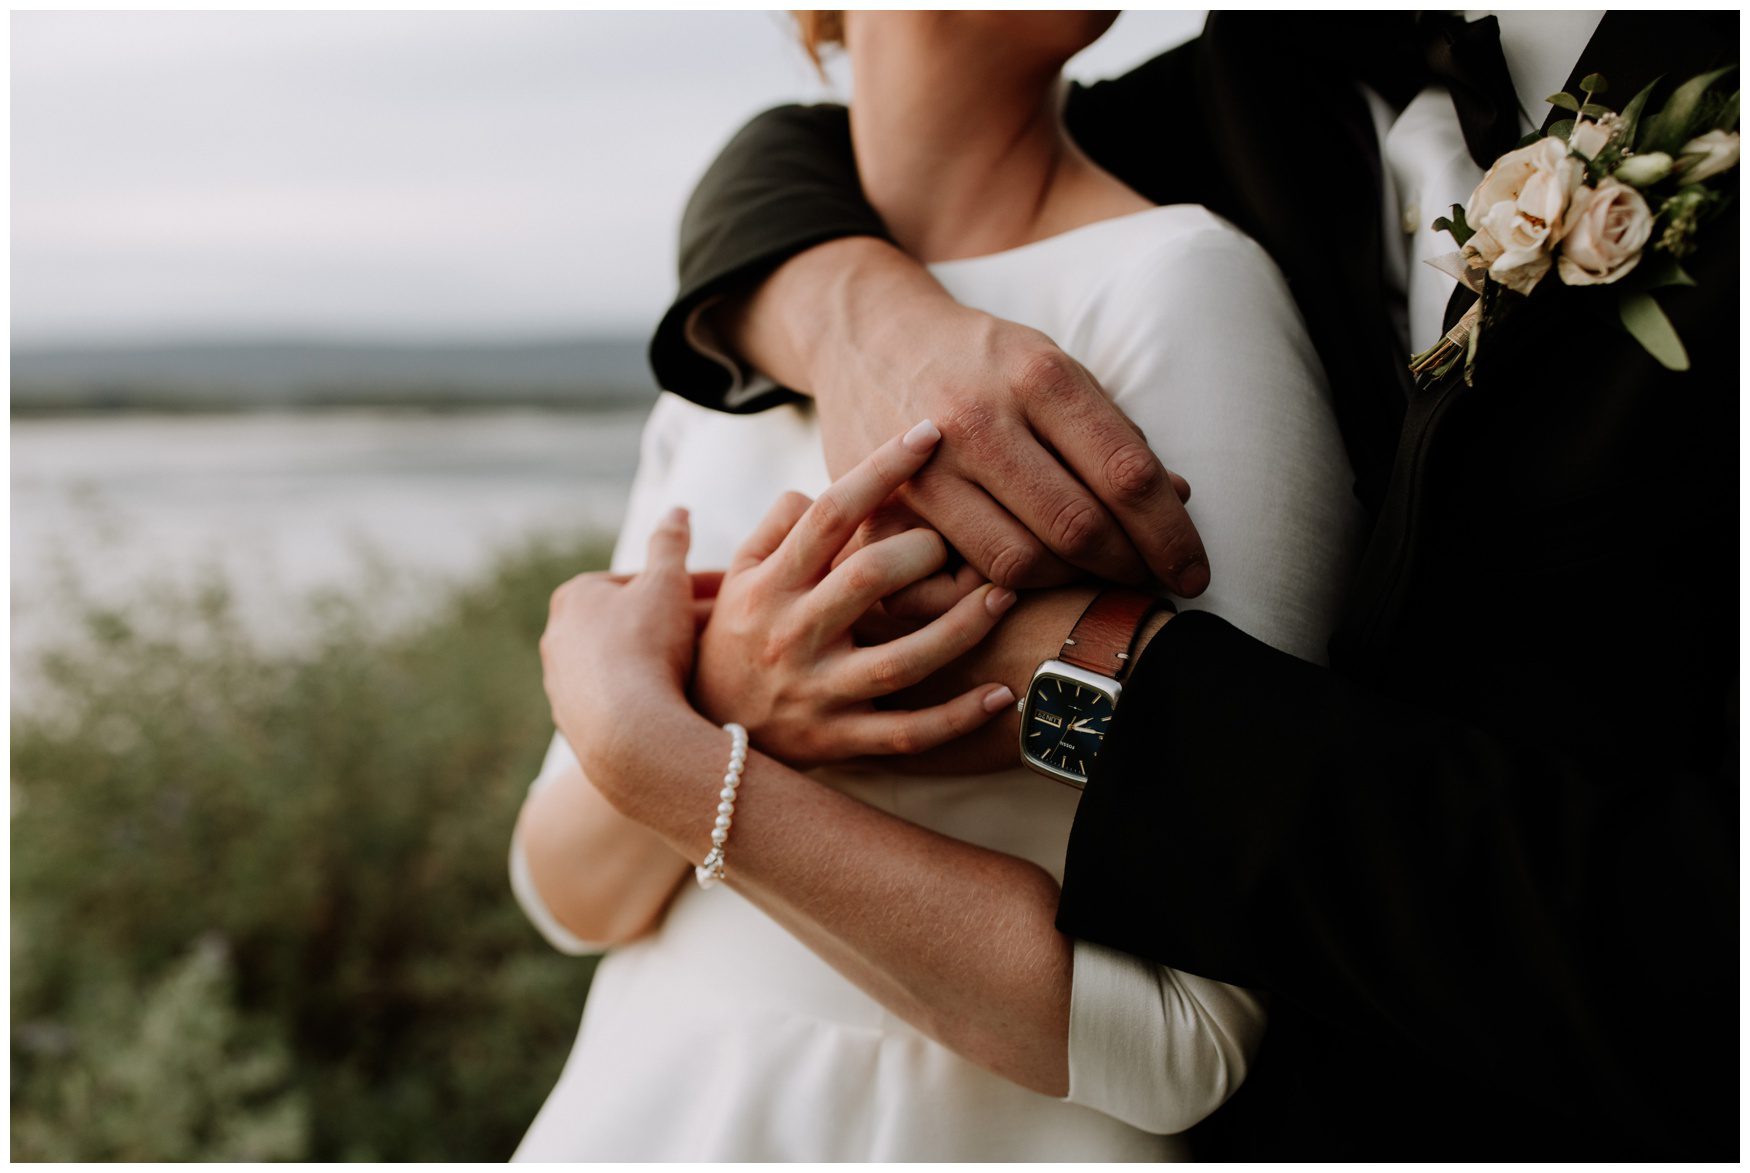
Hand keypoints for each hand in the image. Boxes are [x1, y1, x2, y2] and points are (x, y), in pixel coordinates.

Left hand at [541, 508, 712, 765]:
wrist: (629, 733)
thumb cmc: (647, 646)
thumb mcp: (668, 581)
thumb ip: (672, 542)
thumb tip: (678, 510)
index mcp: (575, 595)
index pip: (644, 582)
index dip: (694, 586)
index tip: (731, 594)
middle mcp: (557, 638)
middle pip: (636, 623)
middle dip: (682, 623)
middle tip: (728, 632)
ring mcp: (562, 685)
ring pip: (629, 663)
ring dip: (667, 662)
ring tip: (713, 672)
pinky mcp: (574, 725)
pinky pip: (623, 702)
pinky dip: (651, 697)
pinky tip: (684, 705)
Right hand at [693, 420, 1019, 764]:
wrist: (697, 735)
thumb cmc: (734, 637)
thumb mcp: (736, 577)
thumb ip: (776, 527)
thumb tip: (819, 488)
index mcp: (769, 586)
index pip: (829, 514)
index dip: (882, 469)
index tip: (930, 434)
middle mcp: (793, 636)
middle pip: (868, 578)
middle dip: (922, 551)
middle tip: (953, 541)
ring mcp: (818, 694)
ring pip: (901, 662)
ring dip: (960, 627)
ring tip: (1004, 594)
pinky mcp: (839, 742)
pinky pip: (907, 735)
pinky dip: (957, 718)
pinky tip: (1002, 694)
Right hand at [723, 238, 1208, 597]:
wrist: (865, 334)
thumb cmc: (979, 359)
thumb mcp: (1051, 367)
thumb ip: (1111, 432)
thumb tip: (1176, 498)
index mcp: (1039, 375)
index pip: (1125, 474)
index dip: (1170, 536)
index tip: (1194, 570)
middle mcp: (982, 418)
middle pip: (1079, 527)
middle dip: (1130, 568)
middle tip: (1153, 583)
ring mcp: (929, 463)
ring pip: (1020, 563)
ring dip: (1071, 585)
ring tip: (1095, 581)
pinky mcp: (889, 500)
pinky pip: (963, 568)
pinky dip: (1009, 586)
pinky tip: (1034, 580)